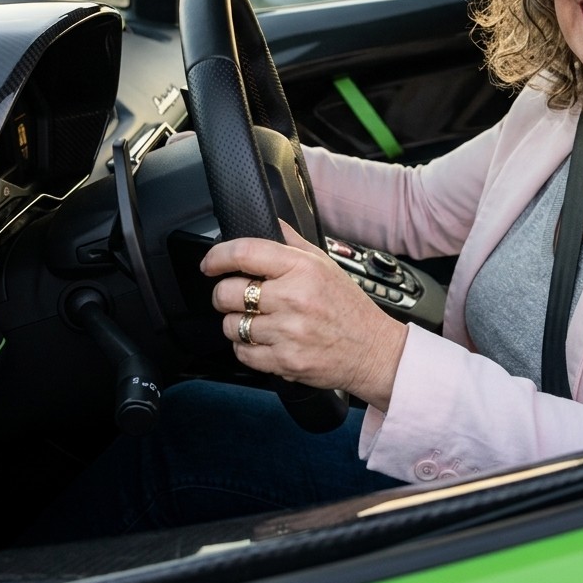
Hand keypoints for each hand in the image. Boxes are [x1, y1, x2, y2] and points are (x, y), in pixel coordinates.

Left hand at [203, 222, 407, 410]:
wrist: (372, 351)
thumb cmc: (348, 307)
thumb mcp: (325, 263)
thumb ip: (291, 241)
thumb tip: (266, 221)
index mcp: (302, 268)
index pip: (245, 253)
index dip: (218, 256)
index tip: (210, 263)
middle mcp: (293, 298)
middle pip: (228, 292)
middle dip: (224, 294)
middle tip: (236, 296)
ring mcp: (288, 332)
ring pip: (231, 325)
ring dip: (236, 323)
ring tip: (255, 320)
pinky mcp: (285, 361)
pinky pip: (242, 352)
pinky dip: (246, 347)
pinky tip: (263, 340)